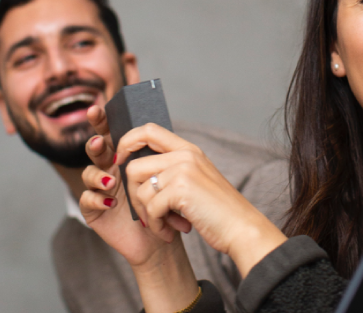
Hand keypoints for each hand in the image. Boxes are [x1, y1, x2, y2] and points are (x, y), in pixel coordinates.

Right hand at [79, 105, 188, 266]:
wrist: (165, 238)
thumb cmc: (167, 205)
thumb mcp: (167, 176)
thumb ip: (158, 154)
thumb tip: (156, 127)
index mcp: (127, 157)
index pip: (113, 134)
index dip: (103, 120)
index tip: (100, 108)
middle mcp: (110, 169)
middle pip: (96, 149)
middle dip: (95, 142)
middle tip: (100, 142)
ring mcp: (100, 190)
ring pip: (88, 173)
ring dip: (97, 174)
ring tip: (110, 179)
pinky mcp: (94, 211)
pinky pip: (86, 199)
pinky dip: (96, 198)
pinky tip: (109, 201)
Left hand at [116, 122, 287, 277]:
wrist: (242, 227)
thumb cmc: (218, 210)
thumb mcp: (197, 180)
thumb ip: (174, 169)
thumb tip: (135, 169)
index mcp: (188, 150)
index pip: (148, 130)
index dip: (127, 142)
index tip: (121, 162)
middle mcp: (185, 155)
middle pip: (134, 165)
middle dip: (133, 194)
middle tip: (148, 214)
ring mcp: (183, 170)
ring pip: (139, 189)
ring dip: (146, 214)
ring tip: (163, 225)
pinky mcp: (181, 189)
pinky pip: (150, 208)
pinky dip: (156, 225)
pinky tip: (170, 232)